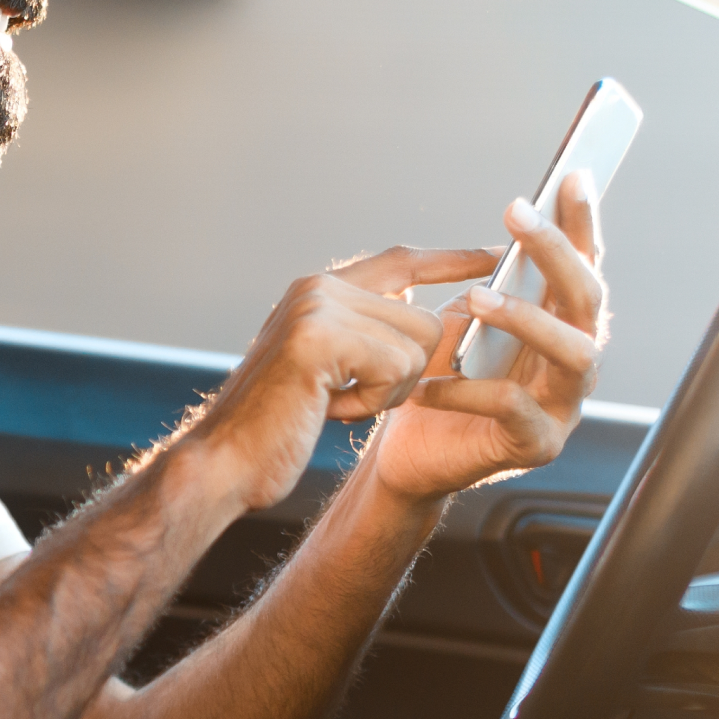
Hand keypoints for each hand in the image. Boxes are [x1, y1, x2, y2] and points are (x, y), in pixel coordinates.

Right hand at [172, 244, 501, 513]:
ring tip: (337, 402)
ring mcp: (317, 307)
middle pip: (425, 317)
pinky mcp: (321, 337)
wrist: (223, 462)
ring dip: (390, 390)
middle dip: (409, 372)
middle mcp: (318, 287)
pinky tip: (331, 410)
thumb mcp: (331, 371)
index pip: (402, 262)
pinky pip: (396, 367)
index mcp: (319, 290)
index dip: (451, 261)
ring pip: (418, 343)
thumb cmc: (276, 427)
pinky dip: (373, 403)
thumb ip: (368, 335)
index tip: (494, 255)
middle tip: (354, 397)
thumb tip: (439, 319)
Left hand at [362, 172, 607, 504]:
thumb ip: (493, 277)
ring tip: (475, 300)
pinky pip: (513, 409)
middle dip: (556, 252)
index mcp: (563, 324)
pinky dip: (469, 390)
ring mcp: (566, 405)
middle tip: (517, 213)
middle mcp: (578, 361)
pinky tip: (430, 382)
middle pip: (588, 299)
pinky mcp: (538, 445)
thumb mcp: (462, 316)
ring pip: (575, 353)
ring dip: (528, 319)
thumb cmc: (441, 375)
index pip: (585, 264)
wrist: (407, 450)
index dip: (583, 221)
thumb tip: (519, 219)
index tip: (571, 173)